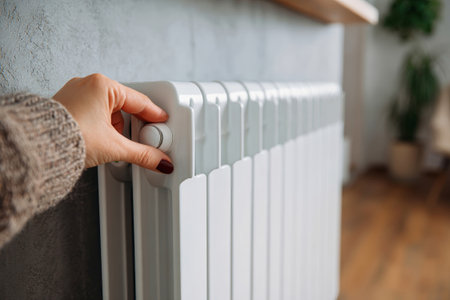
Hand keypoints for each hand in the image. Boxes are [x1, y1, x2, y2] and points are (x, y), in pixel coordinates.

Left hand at [53, 73, 173, 173]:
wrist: (38, 148)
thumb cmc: (68, 137)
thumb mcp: (114, 147)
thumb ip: (143, 154)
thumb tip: (160, 161)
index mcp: (103, 85)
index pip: (140, 101)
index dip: (155, 114)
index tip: (163, 122)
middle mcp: (89, 84)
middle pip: (125, 106)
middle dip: (133, 125)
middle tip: (143, 139)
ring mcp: (76, 93)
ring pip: (109, 110)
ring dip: (116, 127)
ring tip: (113, 144)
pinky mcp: (68, 105)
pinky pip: (95, 112)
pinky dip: (102, 126)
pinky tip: (101, 139)